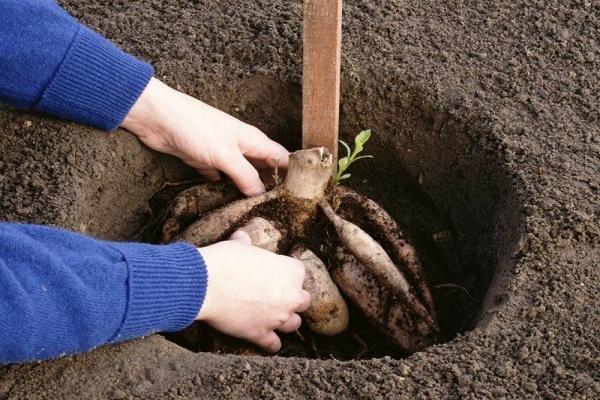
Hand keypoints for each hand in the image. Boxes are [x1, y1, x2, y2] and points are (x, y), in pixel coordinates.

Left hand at [121, 78, 288, 195]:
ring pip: (242, 175)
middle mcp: (242, 147)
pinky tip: (227, 204)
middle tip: (279, 210)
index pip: (282, 158)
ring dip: (247, 190)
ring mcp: (223, 154)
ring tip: (256, 212)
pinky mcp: (205, 161)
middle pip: (264, 169)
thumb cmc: (196, 128)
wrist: (158, 118)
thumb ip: (246, 176)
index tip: (302, 195)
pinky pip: (221, 178)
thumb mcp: (226, 155)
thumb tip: (261, 195)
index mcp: (253, 141)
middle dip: (271, 186)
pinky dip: (224, 189)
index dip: (294, 174)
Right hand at [196, 231, 310, 351]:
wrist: (205, 283)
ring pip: (293, 324)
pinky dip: (271, 344)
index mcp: (290, 271)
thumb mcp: (239, 246)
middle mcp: (290, 296)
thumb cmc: (224, 260)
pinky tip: (268, 342)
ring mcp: (277, 317)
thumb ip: (246, 243)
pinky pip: (273, 344)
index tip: (275, 275)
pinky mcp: (260, 333)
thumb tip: (241, 237)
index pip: (298, 272)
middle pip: (303, 301)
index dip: (286, 274)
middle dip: (292, 299)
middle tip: (279, 297)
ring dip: (286, 321)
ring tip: (276, 318)